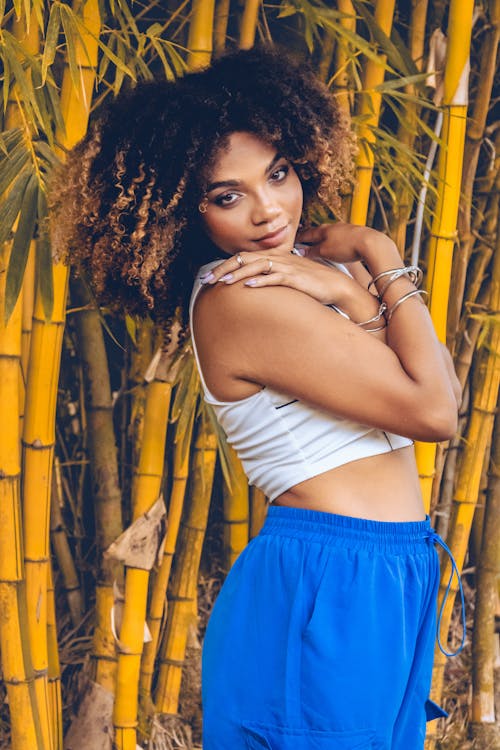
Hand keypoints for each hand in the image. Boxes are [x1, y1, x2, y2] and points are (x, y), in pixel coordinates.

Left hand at [199, 249, 350, 305]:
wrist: (336, 286)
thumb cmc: (312, 285)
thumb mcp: (287, 278)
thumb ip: (270, 278)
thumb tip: (252, 286)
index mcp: (274, 257)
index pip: (244, 257)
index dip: (224, 266)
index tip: (209, 277)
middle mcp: (278, 258)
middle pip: (245, 259)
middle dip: (224, 269)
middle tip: (207, 280)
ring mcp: (287, 267)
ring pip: (257, 266)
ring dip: (239, 274)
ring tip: (224, 283)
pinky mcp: (296, 278)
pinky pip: (275, 277)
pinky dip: (261, 281)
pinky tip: (249, 286)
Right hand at [296, 222, 396, 265]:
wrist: (371, 243)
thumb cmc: (347, 247)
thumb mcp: (325, 252)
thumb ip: (312, 252)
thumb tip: (301, 252)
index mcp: (323, 230)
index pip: (307, 233)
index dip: (299, 239)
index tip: (292, 242)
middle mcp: (333, 227)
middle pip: (318, 232)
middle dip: (311, 238)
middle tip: (304, 244)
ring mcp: (345, 229)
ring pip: (330, 234)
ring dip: (324, 240)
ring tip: (320, 247)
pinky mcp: (355, 235)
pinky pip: (341, 238)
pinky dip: (335, 242)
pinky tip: (338, 248)